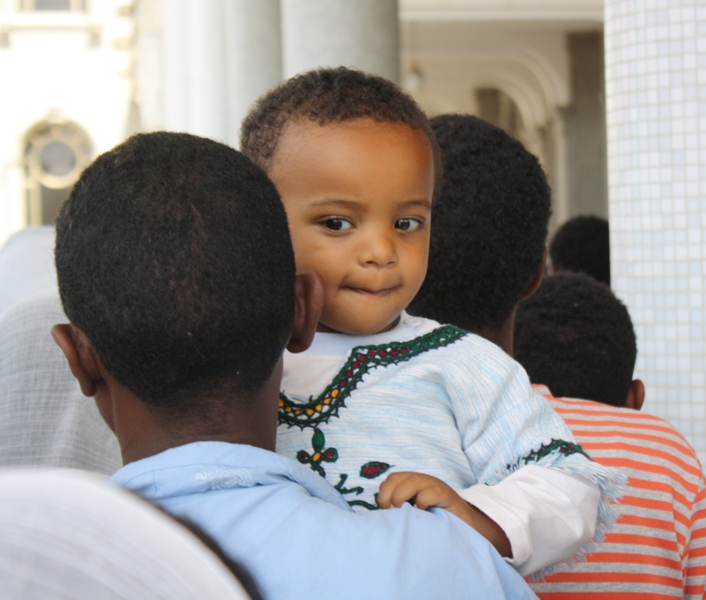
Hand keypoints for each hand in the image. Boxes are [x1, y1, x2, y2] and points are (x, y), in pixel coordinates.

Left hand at [378, 472, 511, 557]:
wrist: (470, 528)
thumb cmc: (439, 522)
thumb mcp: (417, 513)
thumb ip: (402, 509)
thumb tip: (381, 516)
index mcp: (414, 484)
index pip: (391, 479)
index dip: (384, 493)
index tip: (384, 511)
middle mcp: (424, 481)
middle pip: (397, 477)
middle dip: (389, 494)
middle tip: (392, 512)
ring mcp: (436, 486)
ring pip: (413, 481)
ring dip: (402, 496)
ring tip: (404, 512)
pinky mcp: (449, 496)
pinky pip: (432, 492)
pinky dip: (423, 500)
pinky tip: (423, 511)